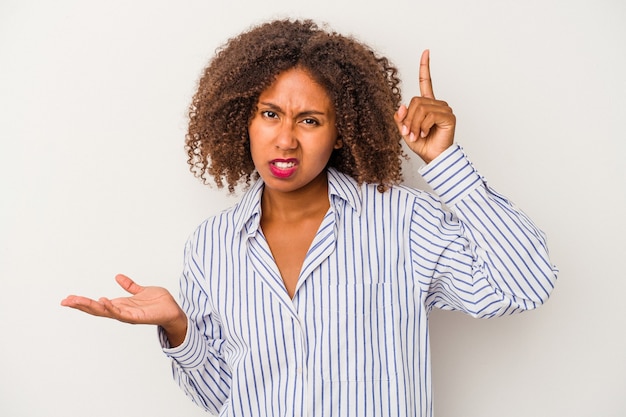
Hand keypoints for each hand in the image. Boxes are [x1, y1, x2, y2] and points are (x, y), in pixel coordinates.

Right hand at [61, 274, 187, 345]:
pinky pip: (121, 313)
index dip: (83, 302)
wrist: (174, 310)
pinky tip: (102, 301)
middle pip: (96, 309)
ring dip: (91, 306)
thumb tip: (117, 277)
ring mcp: (128, 315)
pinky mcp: (137, 317)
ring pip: (105, 311)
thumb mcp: (141, 291)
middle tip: (65, 301)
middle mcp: (122, 311)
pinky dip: (111, 308)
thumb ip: (130, 286)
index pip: (98, 304)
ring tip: (77, 301)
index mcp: (121, 305)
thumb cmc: (159, 303)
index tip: (68, 298)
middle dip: (80, 305)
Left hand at [394, 49, 455, 162]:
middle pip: (415, 101)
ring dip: (414, 123)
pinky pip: (429, 115)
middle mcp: (437, 104)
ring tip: (416, 135)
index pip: (426, 82)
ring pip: (421, 108)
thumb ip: (400, 118)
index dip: (425, 67)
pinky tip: (424, 133)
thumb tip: (401, 105)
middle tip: (408, 133)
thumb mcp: (404, 130)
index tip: (426, 52)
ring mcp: (444, 109)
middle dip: (408, 118)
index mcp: (427, 104)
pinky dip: (423, 125)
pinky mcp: (449, 116)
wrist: (433, 158)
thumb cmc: (422, 144)